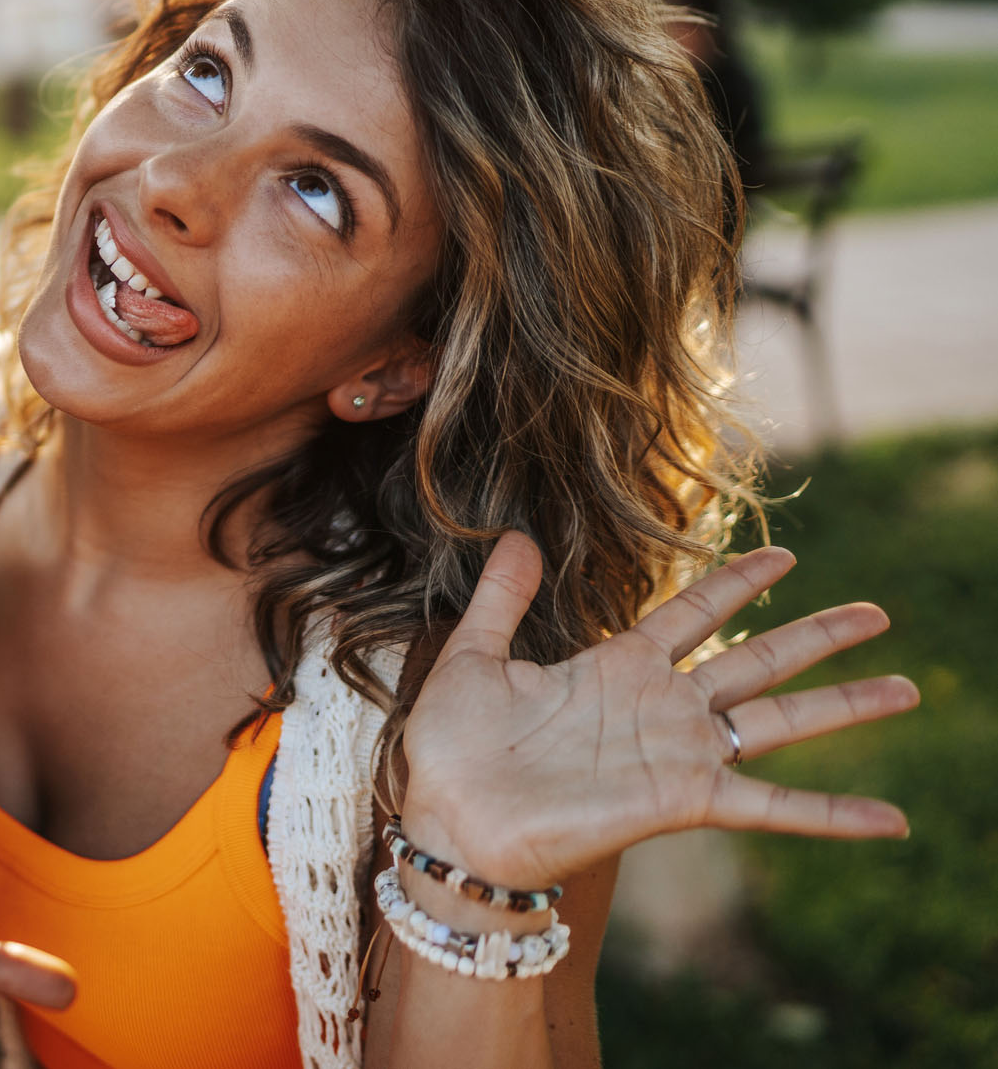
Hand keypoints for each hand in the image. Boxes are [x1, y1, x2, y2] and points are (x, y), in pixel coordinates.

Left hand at [398, 533, 917, 890]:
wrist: (448, 821)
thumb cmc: (453, 749)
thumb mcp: (473, 656)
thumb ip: (503, 598)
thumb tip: (520, 534)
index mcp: (614, 668)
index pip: (691, 613)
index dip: (736, 584)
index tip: (786, 557)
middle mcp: (658, 708)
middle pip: (756, 660)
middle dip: (816, 636)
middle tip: (877, 612)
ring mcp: (677, 753)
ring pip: (779, 719)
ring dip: (844, 705)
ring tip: (907, 687)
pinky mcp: (682, 800)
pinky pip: (771, 805)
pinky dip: (832, 813)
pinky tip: (890, 818)